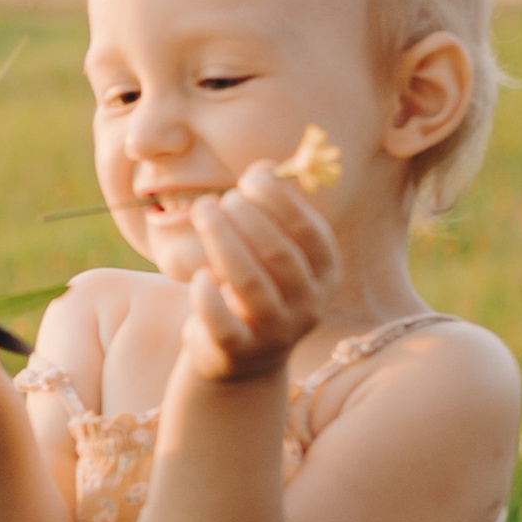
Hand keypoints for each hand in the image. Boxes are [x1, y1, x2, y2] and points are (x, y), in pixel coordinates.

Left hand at [180, 166, 341, 383]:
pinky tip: (196, 275)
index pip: (310, 234)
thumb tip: (266, 166)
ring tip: (202, 211)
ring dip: (222, 242)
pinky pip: (224, 324)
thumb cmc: (256, 285)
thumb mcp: (269, 249)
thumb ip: (271, 209)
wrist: (242, 356)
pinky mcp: (240, 353)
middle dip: (246, 219)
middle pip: (279, 255)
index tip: (251, 178)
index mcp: (325, 274)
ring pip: (250, 285)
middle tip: (216, 199)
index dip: (281, 202)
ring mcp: (276, 333)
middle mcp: (309, 305)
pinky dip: (208, 298)